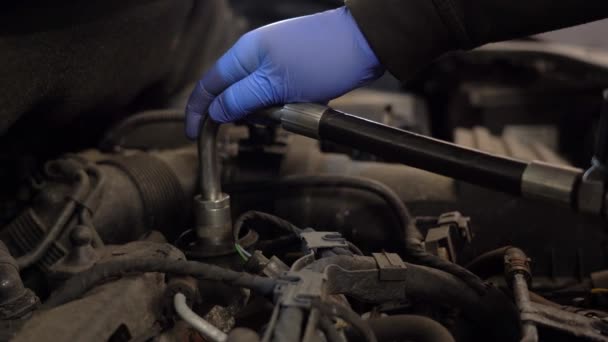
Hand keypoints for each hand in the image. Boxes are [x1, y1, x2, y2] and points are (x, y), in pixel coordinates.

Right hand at [185, 6, 383, 137]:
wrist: (364, 44)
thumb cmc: (323, 57)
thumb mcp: (275, 87)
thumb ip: (241, 101)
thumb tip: (215, 113)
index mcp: (244, 54)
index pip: (208, 85)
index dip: (198, 111)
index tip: (194, 134)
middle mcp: (255, 55)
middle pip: (231, 91)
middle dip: (240, 112)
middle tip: (260, 122)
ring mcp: (274, 60)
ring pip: (255, 95)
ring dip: (266, 109)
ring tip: (290, 107)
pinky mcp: (292, 68)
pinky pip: (276, 92)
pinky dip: (282, 104)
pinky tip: (301, 102)